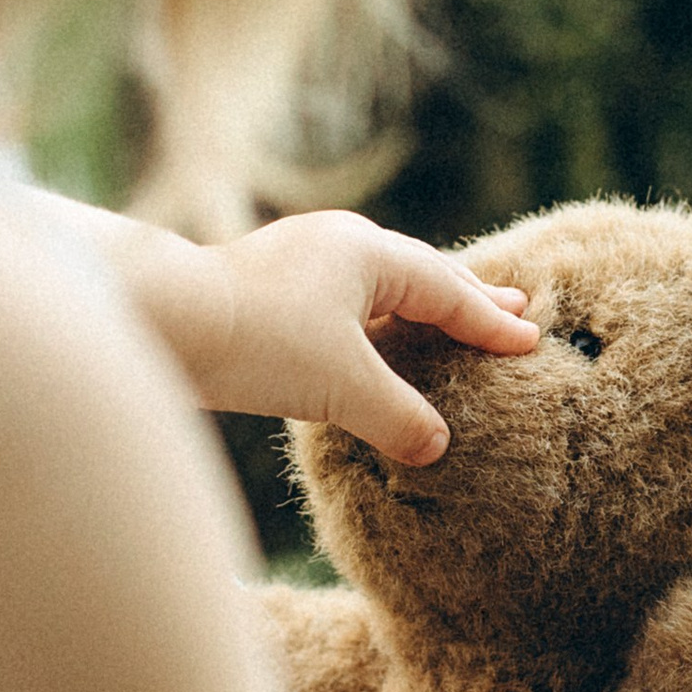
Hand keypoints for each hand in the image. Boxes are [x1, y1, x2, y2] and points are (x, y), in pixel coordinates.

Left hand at [76, 205, 538, 460]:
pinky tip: (372, 342)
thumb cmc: (258, 343)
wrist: (163, 323)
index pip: (446, 290)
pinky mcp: (265, 289)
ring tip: (450, 324)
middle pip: (417, 274)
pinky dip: (372, 323)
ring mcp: (297, 261)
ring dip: (417, 308)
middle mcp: (335, 245)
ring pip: (376, 287)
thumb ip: (397, 417)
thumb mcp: (341, 388)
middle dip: (465, 297)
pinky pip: (341, 303)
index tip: (528, 338)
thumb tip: (435, 446)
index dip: (489, 321)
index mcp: (366, 253)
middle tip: (513, 306)